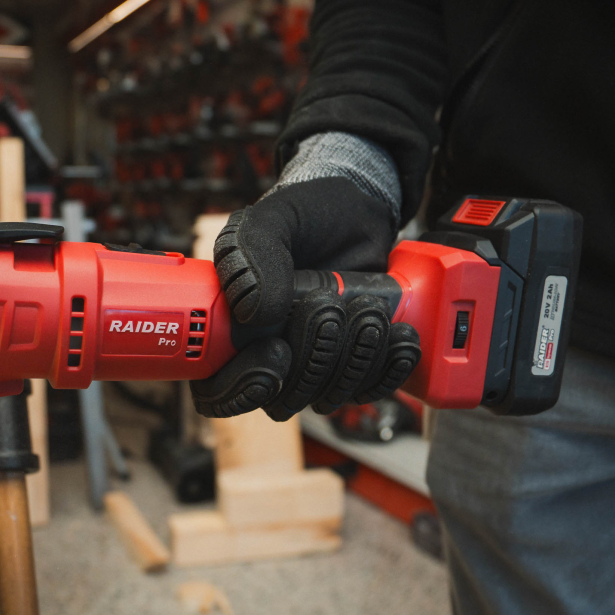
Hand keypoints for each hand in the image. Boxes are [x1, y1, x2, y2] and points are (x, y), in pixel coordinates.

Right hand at [190, 177, 420, 419]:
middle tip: (329, 307)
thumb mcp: (272, 220)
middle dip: (312, 357)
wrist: (356, 215)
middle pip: (279, 399)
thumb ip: (252, 253)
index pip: (217, 390)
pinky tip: (397, 335)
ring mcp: (310, 365)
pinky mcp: (352, 367)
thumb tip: (251, 310)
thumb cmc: (305, 216)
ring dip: (353, 356)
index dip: (241, 388)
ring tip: (367, 308)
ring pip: (326, 396)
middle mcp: (265, 355)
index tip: (275, 353)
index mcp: (229, 329)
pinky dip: (387, 366)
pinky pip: (368, 389)